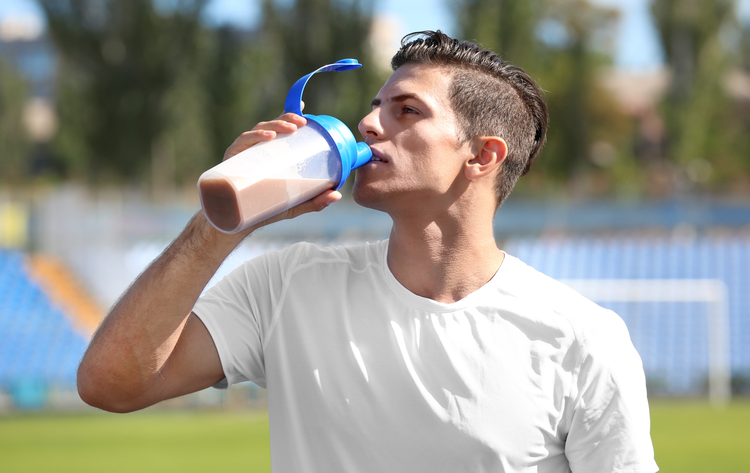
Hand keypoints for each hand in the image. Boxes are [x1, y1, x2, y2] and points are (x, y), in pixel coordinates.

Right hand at [223, 109, 342, 233]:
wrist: (238, 223)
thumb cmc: (266, 209)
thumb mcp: (294, 204)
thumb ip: (315, 201)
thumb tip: (337, 195)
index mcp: (269, 154)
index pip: (279, 129)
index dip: (289, 115)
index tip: (304, 108)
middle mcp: (255, 150)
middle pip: (270, 126)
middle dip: (286, 119)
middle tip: (302, 122)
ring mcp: (243, 154)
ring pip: (258, 130)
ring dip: (275, 125)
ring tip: (290, 128)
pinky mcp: (231, 160)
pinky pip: (243, 142)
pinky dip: (255, 136)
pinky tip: (268, 137)